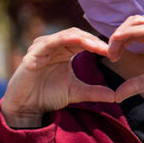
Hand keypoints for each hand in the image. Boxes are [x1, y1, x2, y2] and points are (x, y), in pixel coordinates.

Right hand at [1, 28, 115, 127]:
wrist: (27, 108)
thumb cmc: (47, 96)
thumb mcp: (76, 92)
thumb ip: (94, 91)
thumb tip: (116, 95)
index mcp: (62, 51)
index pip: (83, 40)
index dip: (99, 44)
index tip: (115, 53)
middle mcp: (52, 46)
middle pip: (77, 34)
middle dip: (94, 40)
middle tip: (109, 49)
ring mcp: (42, 48)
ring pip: (66, 35)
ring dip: (84, 39)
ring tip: (99, 47)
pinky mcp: (33, 54)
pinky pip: (51, 42)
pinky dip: (66, 40)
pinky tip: (80, 43)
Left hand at [108, 16, 143, 100]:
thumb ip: (134, 84)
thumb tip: (116, 96)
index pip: (134, 27)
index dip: (119, 39)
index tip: (112, 56)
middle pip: (132, 22)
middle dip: (116, 36)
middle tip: (110, 54)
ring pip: (136, 22)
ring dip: (119, 36)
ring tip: (113, 52)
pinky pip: (143, 29)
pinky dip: (127, 34)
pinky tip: (118, 43)